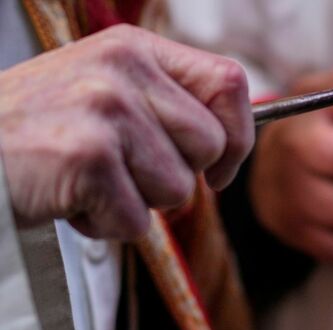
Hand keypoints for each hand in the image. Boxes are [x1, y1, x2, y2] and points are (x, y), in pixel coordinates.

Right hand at [0, 24, 253, 239]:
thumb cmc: (41, 131)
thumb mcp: (106, 91)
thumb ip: (166, 105)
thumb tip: (231, 146)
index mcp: (135, 48)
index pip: (230, 82)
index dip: (238, 136)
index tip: (217, 168)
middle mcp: (123, 69)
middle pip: (210, 146)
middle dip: (178, 176)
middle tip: (124, 170)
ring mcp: (104, 110)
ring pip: (178, 189)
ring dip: (138, 202)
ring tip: (90, 181)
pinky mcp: (87, 156)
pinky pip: (136, 220)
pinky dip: (106, 225)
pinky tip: (70, 198)